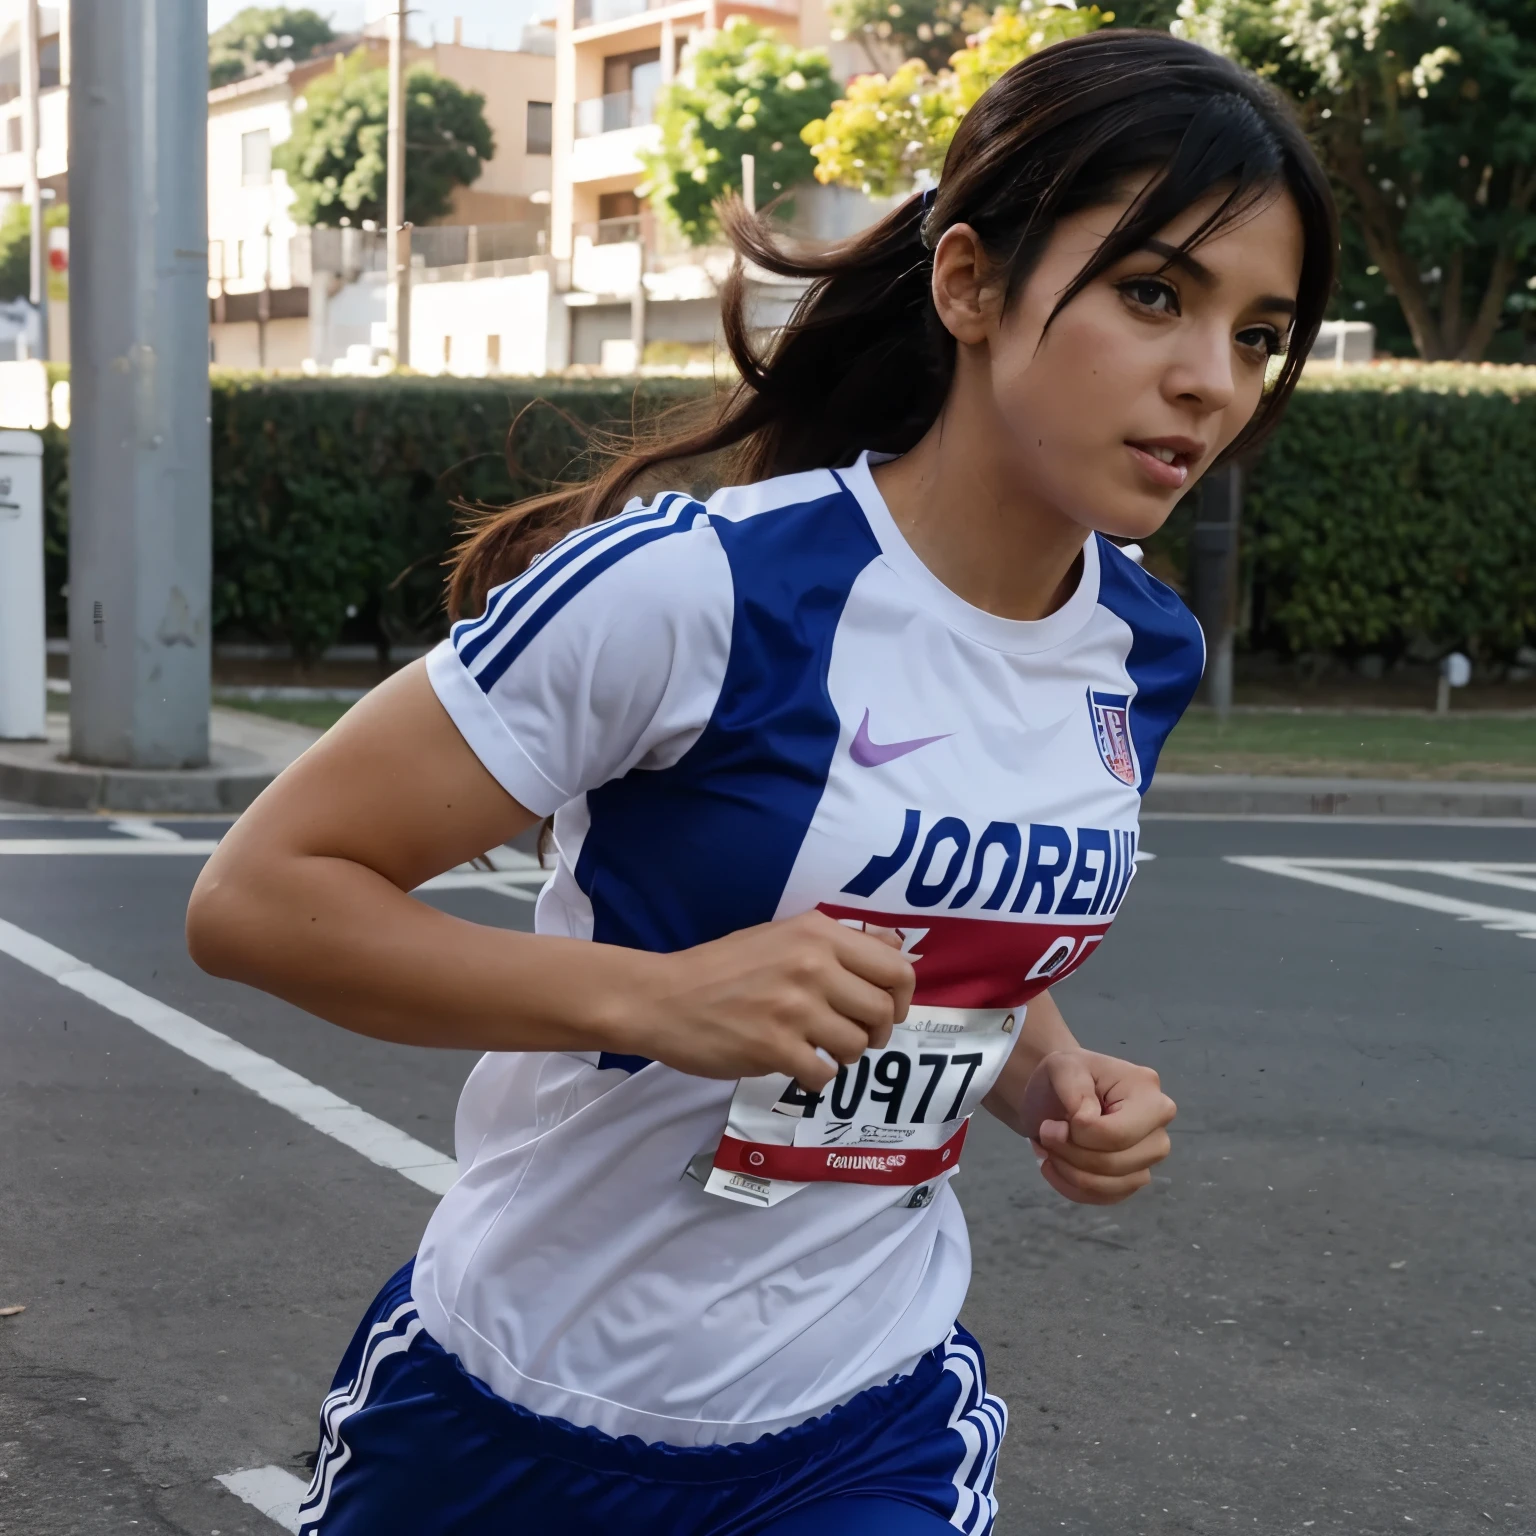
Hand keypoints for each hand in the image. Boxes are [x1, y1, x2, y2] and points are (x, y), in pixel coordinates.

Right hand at [625, 912, 914, 1088]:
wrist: (663, 997)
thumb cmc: (722, 968)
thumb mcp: (781, 936)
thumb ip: (837, 943)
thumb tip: (897, 950)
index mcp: (818, 933)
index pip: (896, 968)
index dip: (901, 998)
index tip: (886, 1010)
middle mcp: (812, 965)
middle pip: (883, 1011)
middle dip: (876, 1032)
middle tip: (852, 1035)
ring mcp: (794, 1007)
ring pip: (858, 1046)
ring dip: (843, 1055)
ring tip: (817, 1048)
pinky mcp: (775, 1047)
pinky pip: (824, 1075)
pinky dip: (815, 1078)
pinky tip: (795, 1065)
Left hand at [1017, 1050, 1174, 1204]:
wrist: (1058, 1092)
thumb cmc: (1066, 1075)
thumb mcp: (1062, 1067)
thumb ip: (1074, 1088)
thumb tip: (1087, 1120)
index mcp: (1148, 1094)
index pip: (1117, 1135)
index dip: (1078, 1135)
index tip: (1051, 1123)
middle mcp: (1158, 1129)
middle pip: (1117, 1163)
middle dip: (1071, 1154)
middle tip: (1046, 1134)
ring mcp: (1148, 1157)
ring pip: (1113, 1186)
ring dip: (1069, 1173)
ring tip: (1049, 1149)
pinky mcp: (1132, 1177)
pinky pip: (1106, 1197)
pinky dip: (1072, 1187)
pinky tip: (1054, 1165)